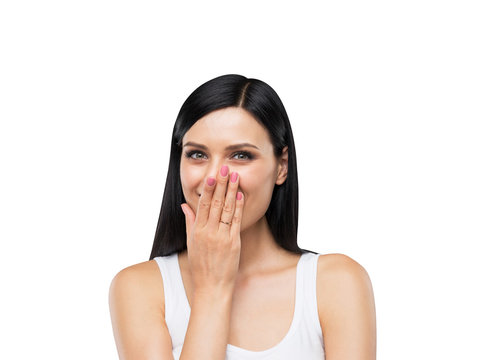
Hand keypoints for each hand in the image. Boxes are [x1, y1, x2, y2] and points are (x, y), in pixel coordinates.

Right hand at [180, 165, 243, 295]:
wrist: (212, 287)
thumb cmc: (201, 266)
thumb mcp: (190, 243)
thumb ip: (189, 222)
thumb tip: (184, 205)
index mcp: (197, 231)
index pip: (203, 205)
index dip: (208, 189)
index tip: (212, 175)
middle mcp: (209, 232)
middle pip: (215, 203)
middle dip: (221, 184)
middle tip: (225, 168)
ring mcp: (222, 237)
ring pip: (227, 209)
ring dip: (231, 191)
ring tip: (235, 176)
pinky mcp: (233, 243)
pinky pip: (236, 221)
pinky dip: (238, 207)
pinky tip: (240, 195)